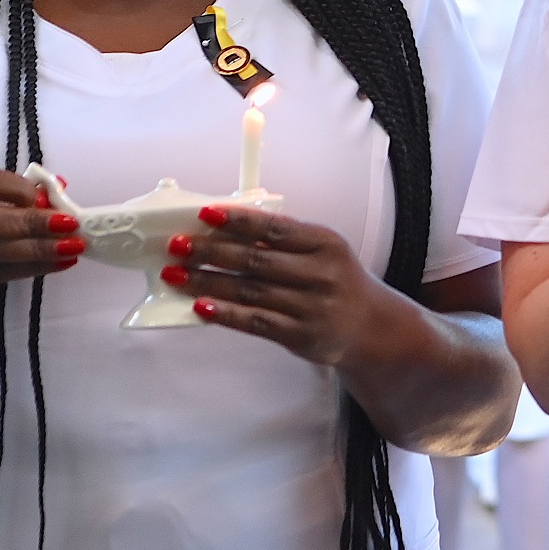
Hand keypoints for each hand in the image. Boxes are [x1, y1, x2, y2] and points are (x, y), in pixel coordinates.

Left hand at [161, 206, 400, 366]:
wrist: (372, 328)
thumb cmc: (338, 281)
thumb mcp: (324, 251)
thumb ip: (285, 240)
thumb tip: (226, 228)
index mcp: (326, 243)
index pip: (275, 228)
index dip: (238, 221)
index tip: (204, 214)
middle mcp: (321, 274)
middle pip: (256, 260)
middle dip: (211, 251)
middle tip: (177, 245)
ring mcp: (312, 307)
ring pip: (250, 291)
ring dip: (208, 282)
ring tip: (176, 274)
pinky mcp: (301, 335)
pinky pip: (256, 322)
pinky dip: (226, 314)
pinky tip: (201, 306)